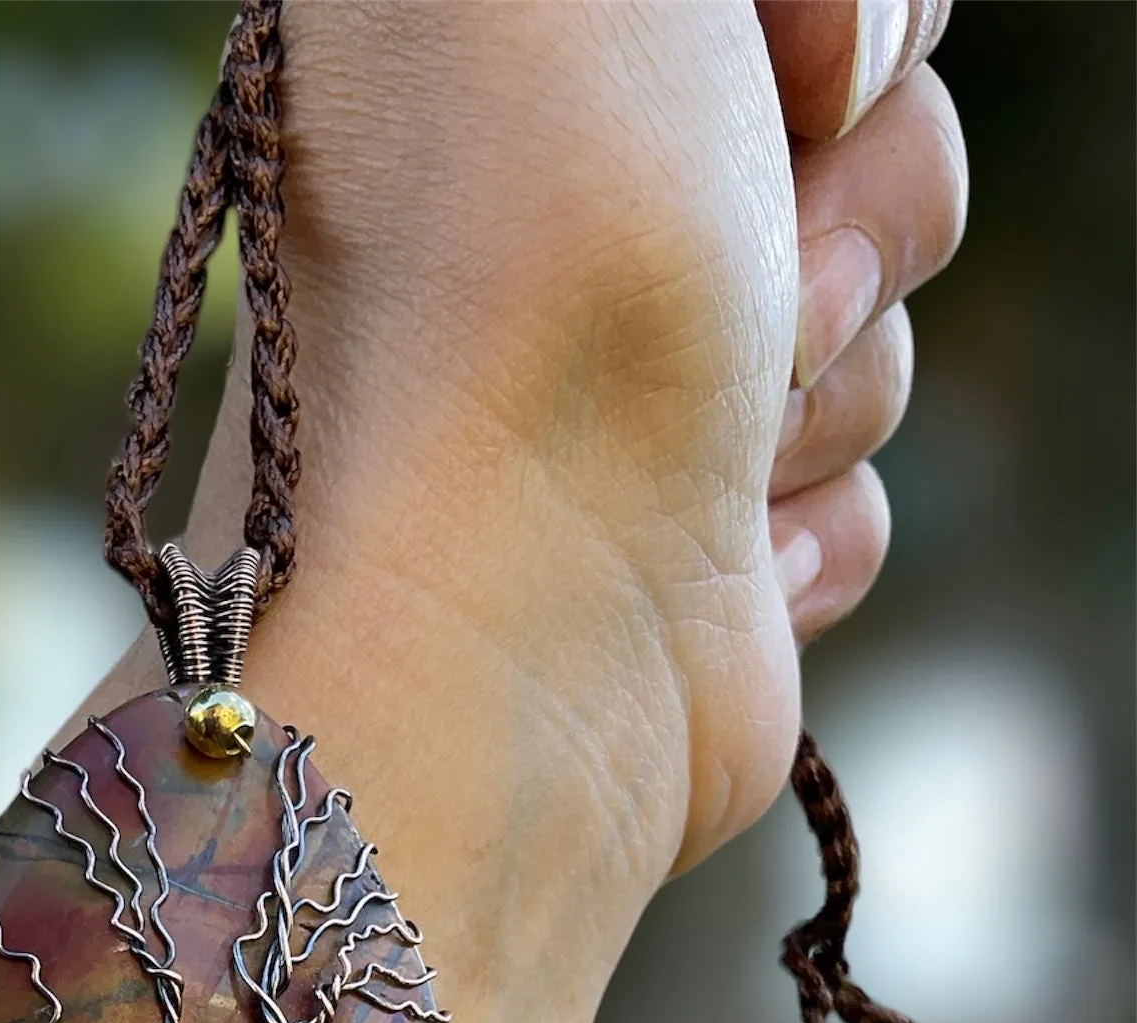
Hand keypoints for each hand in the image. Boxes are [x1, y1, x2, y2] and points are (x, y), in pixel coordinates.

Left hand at [209, 1, 964, 903]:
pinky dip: (809, 522)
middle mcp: (556, 218)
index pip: (784, 5)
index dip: (831, 19)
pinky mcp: (683, 555)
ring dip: (830, 376)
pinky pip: (849, 490)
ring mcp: (626, 398)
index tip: (794, 76)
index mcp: (504, 57)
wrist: (491, 621)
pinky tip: (719, 554)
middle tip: (757, 281)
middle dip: (851, 199)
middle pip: (855, 133)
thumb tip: (822, 42)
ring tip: (715, 439)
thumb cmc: (511, 257)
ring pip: (871, 317)